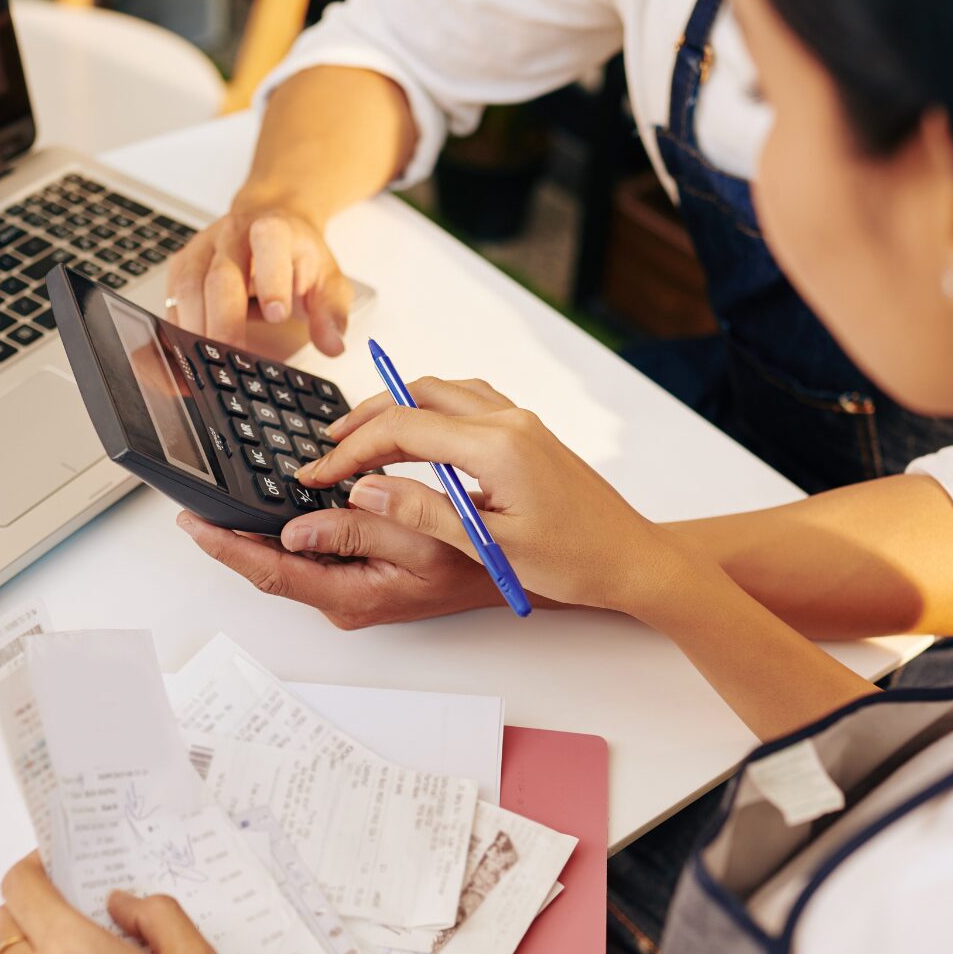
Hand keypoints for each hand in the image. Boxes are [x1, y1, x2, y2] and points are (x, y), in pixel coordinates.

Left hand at [0, 852, 223, 953]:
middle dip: (31, 907)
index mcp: (72, 952)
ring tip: (78, 951)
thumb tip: (123, 903)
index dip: (36, 867)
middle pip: (4, 924)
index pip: (20, 887)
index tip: (61, 865)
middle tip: (74, 907)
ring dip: (30, 949)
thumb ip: (159, 915)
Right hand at [164, 193, 352, 356]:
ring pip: (188, 286)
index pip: (269, 244)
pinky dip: (177, 329)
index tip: (277, 314)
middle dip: (225, 318)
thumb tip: (333, 346)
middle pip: (221, 275)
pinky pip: (172, 298)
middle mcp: (233, 234)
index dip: (271, 278)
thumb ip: (331, 312)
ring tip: (207, 362)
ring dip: (196, 327)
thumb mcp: (327, 278)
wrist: (271, 220)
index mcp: (273, 230)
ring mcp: (202, 249)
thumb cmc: (297, 255)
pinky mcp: (182, 266)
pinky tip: (186, 355)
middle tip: (233, 355)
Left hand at [176, 495, 537, 627]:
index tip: (193, 524)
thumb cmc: (472, 557)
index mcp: (351, 594)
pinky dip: (288, 528)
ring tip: (220, 504)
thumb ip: (357, 531)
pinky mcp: (355, 574)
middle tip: (192, 507)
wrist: (502, 568)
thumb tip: (296, 532)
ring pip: (290, 557)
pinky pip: (313, 550)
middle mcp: (342, 597)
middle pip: (271, 566)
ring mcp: (347, 587)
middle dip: (231, 538)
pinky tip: (274, 507)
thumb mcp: (419, 538)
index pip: (272, 571)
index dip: (227, 548)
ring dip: (257, 532)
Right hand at [292, 377, 693, 613]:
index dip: (352, 450)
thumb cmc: (575, 560)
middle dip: (367, 419)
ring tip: (363, 438)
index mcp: (497, 446)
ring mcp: (521, 422)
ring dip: (399, 408)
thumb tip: (365, 488)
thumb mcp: (489, 545)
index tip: (320, 472)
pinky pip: (469, 401)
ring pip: (443, 392)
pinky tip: (417, 434)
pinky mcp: (529, 433)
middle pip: (419, 397)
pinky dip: (431, 409)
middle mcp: (509, 421)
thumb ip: (422, 511)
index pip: (403, 429)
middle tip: (330, 448)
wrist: (632, 559)